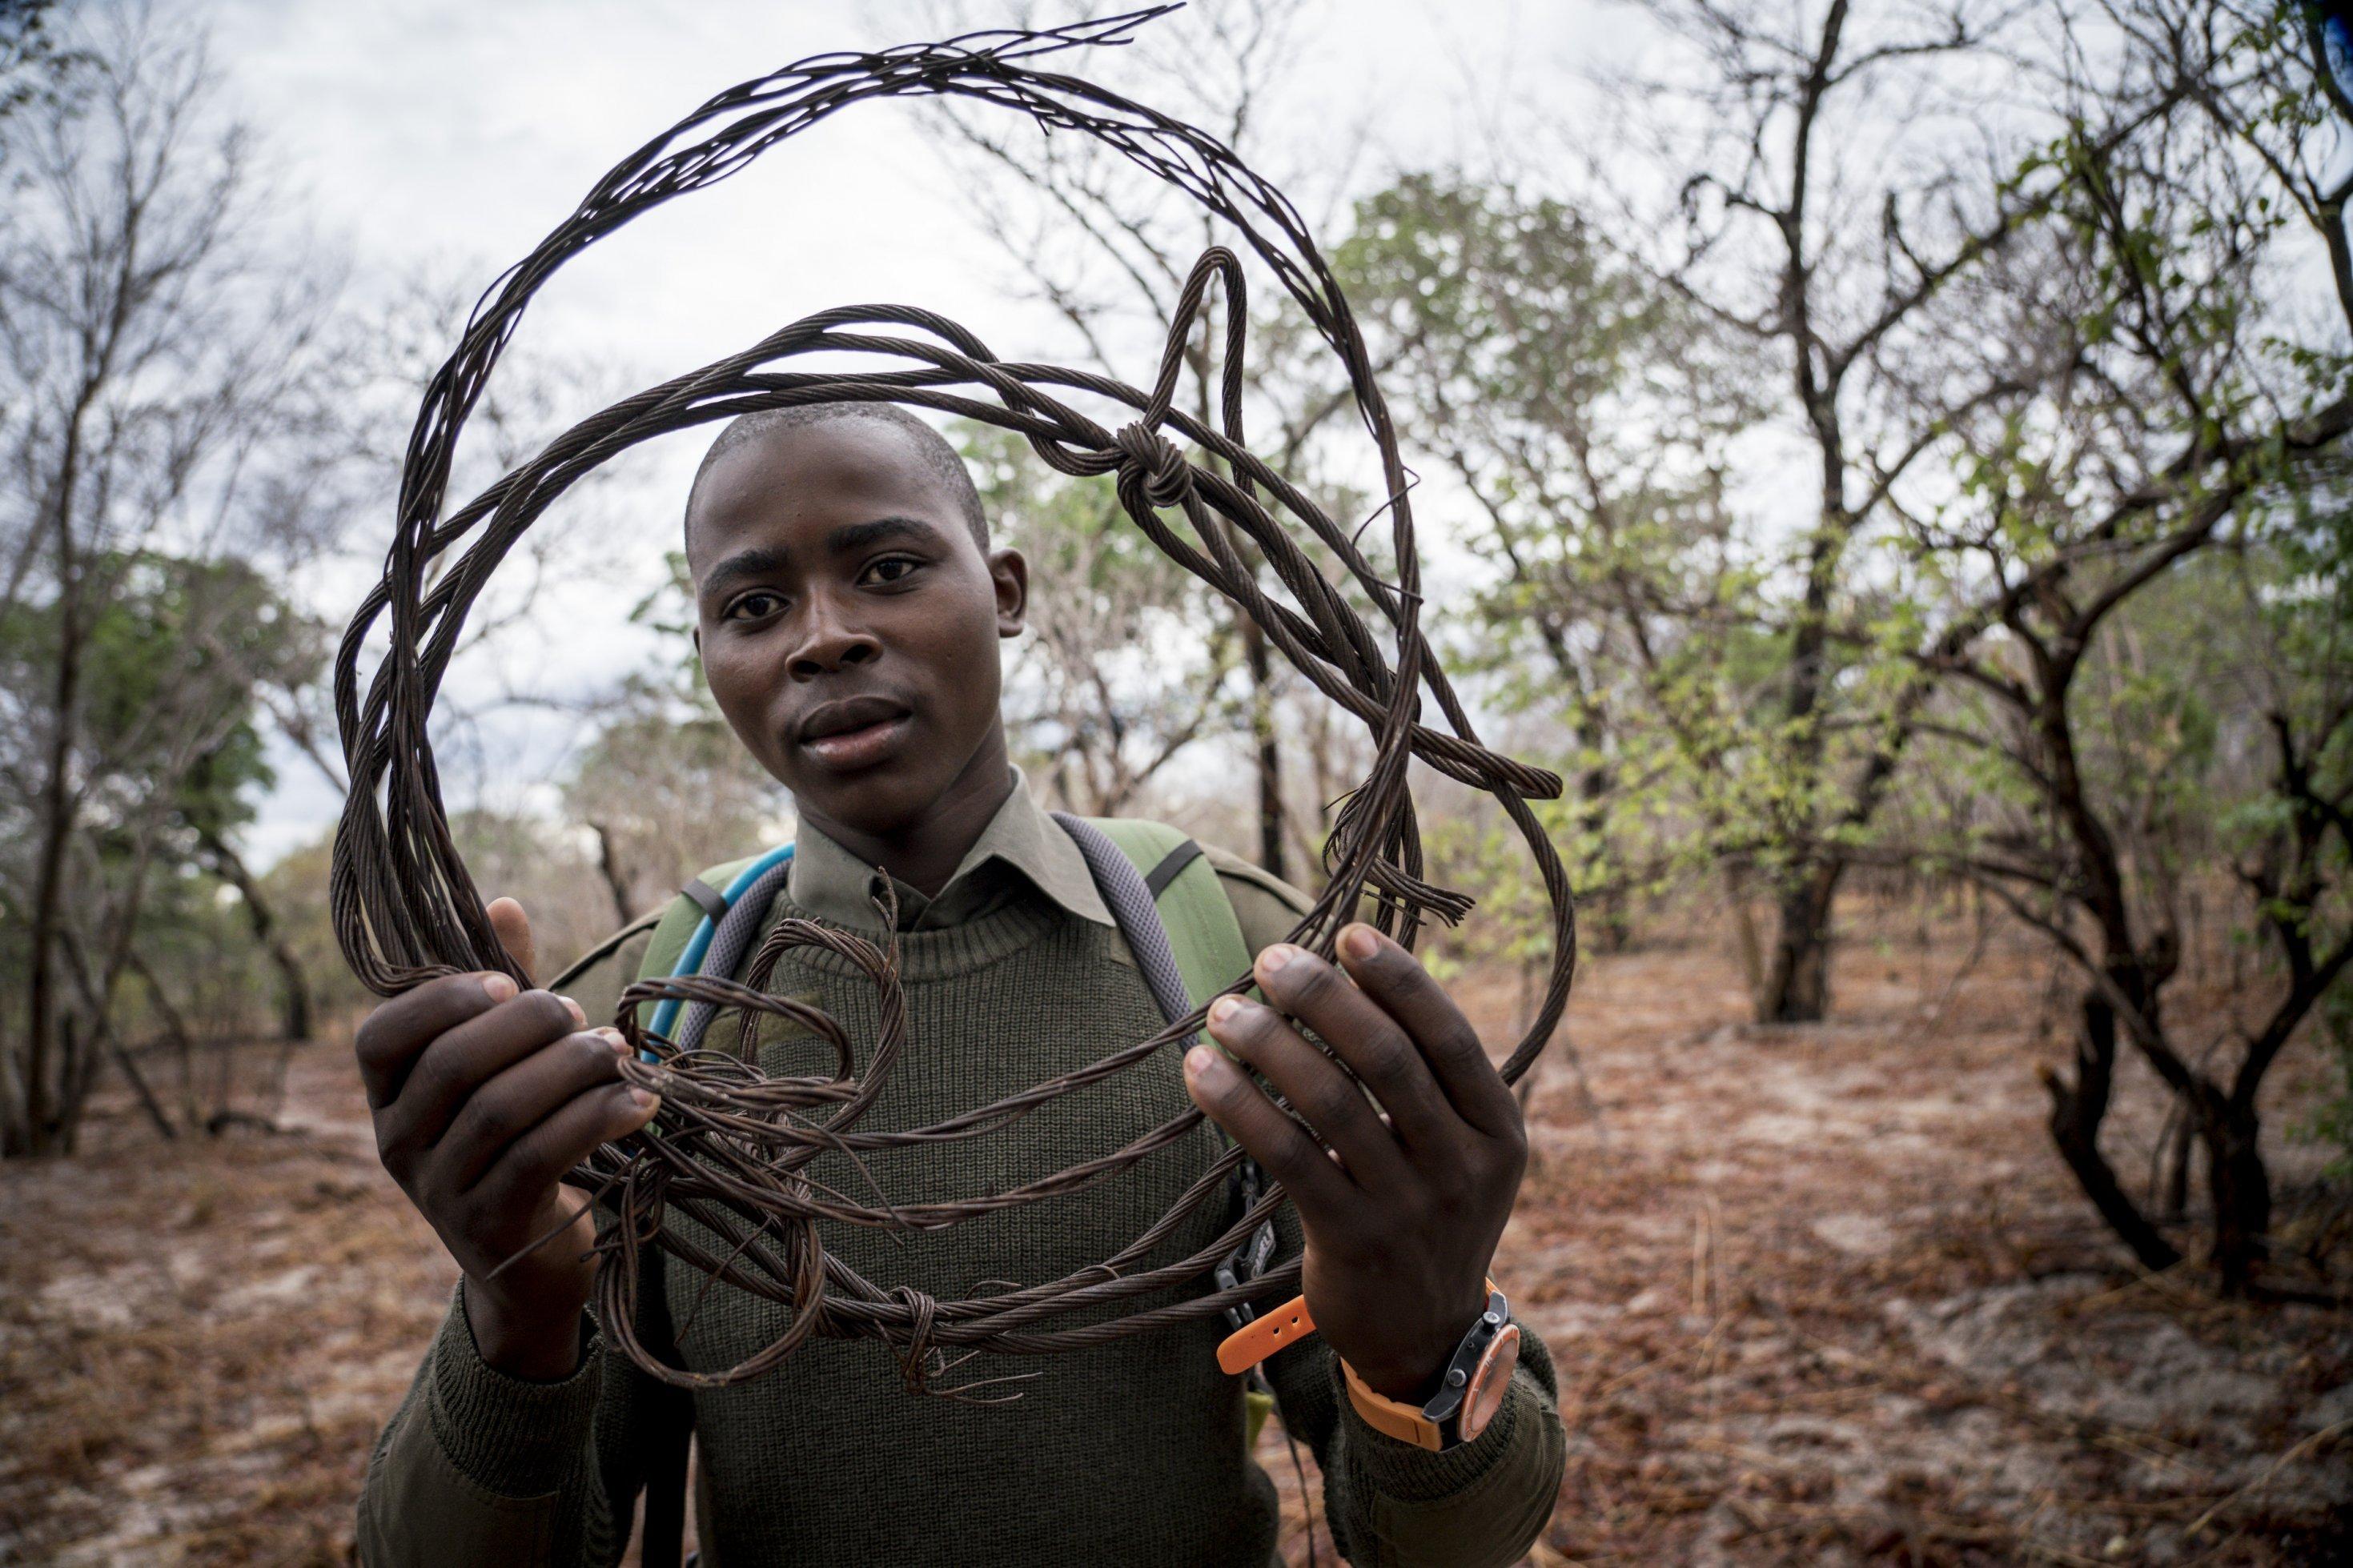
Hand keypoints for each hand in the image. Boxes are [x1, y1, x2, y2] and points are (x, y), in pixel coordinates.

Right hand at [353, 897, 659, 1378]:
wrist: (530, 1265)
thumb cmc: (520, 1138)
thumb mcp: (505, 1063)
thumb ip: (500, 991)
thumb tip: (504, 903)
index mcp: (388, 1097)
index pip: (380, 1035)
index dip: (442, 999)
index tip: (508, 985)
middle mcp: (396, 1145)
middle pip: (453, 1066)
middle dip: (529, 1027)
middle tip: (582, 1018)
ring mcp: (440, 1192)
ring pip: (501, 1111)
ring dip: (573, 1069)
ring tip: (619, 1052)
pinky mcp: (492, 1227)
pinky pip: (542, 1158)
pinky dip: (598, 1117)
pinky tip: (641, 1099)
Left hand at [1185, 923, 1526, 1400]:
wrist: (1424, 1335)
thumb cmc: (1426, 1213)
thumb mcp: (1458, 1150)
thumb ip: (1423, 1079)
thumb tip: (1343, 978)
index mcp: (1499, 1129)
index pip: (1449, 1036)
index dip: (1398, 979)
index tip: (1348, 933)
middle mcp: (1464, 1166)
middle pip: (1387, 1059)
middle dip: (1323, 999)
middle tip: (1270, 960)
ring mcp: (1410, 1208)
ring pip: (1331, 1103)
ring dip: (1270, 1045)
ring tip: (1223, 1011)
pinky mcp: (1352, 1241)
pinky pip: (1288, 1156)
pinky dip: (1240, 1105)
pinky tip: (1202, 1072)